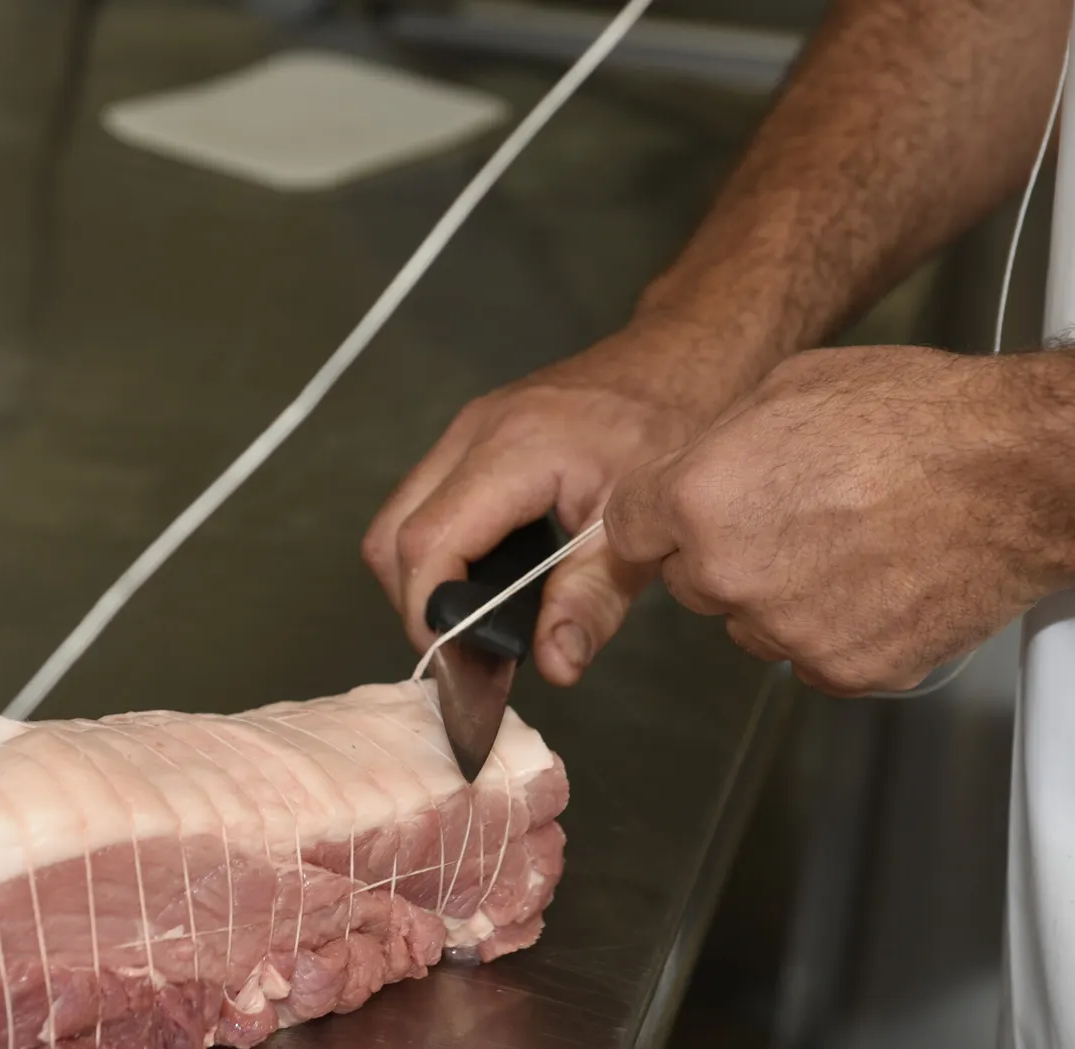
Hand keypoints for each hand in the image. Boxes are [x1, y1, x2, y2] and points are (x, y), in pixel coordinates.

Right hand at [363, 317, 759, 684]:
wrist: (684, 355)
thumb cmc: (675, 427)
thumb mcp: (642, 527)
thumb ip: (594, 600)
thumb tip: (553, 665)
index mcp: (512, 452)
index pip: (427, 544)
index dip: (430, 614)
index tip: (458, 665)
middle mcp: (472, 433)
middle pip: (391, 536)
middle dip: (417, 604)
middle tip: (465, 651)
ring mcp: (466, 429)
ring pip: (399, 518)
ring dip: (423, 579)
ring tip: (475, 624)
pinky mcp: (473, 435)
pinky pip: (425, 500)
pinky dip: (439, 550)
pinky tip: (485, 582)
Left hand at [603, 345, 1056, 695]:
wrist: (1018, 473)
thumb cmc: (913, 416)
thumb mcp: (790, 387)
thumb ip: (721, 443)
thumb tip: (697, 472)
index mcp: (699, 498)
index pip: (629, 531)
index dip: (663, 518)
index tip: (690, 515)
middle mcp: (728, 574)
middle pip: (691, 583)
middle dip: (726, 555)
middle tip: (800, 516)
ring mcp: (786, 631)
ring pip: (753, 625)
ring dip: (782, 597)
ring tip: (854, 543)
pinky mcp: (842, 670)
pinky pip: (814, 657)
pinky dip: (840, 629)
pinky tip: (883, 579)